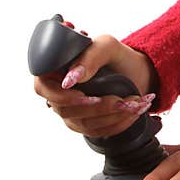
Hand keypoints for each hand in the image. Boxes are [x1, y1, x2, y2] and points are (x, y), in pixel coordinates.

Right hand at [34, 33, 160, 137]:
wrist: (136, 72)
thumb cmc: (117, 56)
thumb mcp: (107, 46)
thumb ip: (90, 56)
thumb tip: (70, 79)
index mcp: (57, 71)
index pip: (42, 87)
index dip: (59, 95)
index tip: (84, 95)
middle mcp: (60, 93)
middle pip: (65, 110)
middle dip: (98, 108)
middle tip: (122, 99)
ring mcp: (71, 111)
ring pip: (84, 124)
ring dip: (113, 115)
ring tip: (135, 102)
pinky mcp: (86, 124)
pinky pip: (97, 132)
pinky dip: (120, 123)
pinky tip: (134, 112)